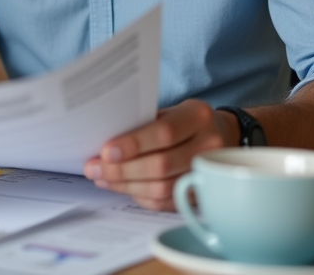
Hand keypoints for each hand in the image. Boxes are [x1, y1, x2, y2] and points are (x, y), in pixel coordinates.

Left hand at [83, 99, 230, 210]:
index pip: (164, 133)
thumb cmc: (183, 120)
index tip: (105, 152)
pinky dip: (139, 196)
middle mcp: (209, 146)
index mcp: (198, 117)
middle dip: (122, 170)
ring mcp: (208, 174)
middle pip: (161, 165)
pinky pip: (166, 202)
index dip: (133, 144)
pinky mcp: (202, 195)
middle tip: (93, 168)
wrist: (220, 134)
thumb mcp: (169, 110)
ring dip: (126, 186)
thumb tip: (103, 145)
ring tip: (102, 178)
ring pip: (163, 188)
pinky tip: (121, 188)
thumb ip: (143, 123)